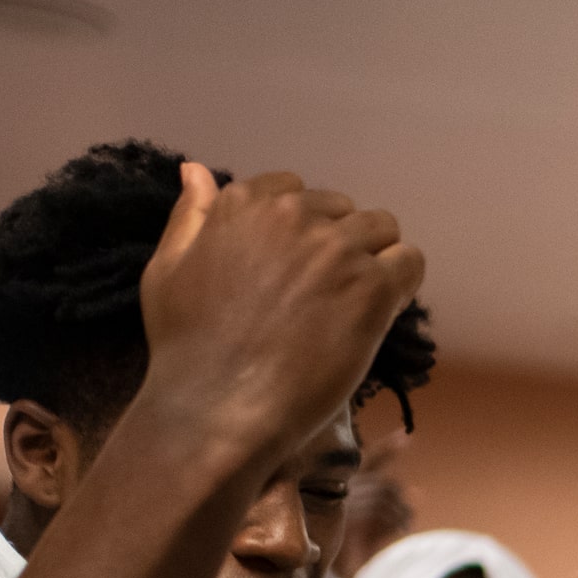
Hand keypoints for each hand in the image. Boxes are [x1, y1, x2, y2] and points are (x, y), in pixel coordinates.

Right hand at [135, 161, 425, 464]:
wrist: (219, 407)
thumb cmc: (186, 348)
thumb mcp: (168, 270)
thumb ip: (191, 217)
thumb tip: (197, 170)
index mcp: (243, 203)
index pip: (296, 191)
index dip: (304, 232)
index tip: (297, 272)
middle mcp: (293, 214)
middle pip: (345, 211)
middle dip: (341, 245)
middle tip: (326, 298)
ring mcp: (336, 248)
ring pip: (383, 230)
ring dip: (375, 261)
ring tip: (354, 307)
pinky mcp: (371, 286)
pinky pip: (409, 263)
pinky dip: (401, 285)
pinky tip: (378, 317)